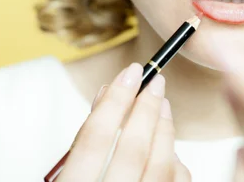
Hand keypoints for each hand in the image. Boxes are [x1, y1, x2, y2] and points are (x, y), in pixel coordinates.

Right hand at [59, 62, 190, 181]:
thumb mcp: (68, 179)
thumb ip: (86, 146)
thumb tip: (109, 94)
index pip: (93, 140)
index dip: (115, 101)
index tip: (131, 72)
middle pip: (134, 150)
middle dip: (147, 109)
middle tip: (155, 80)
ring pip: (162, 169)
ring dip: (166, 131)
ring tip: (163, 106)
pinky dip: (175, 166)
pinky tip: (170, 151)